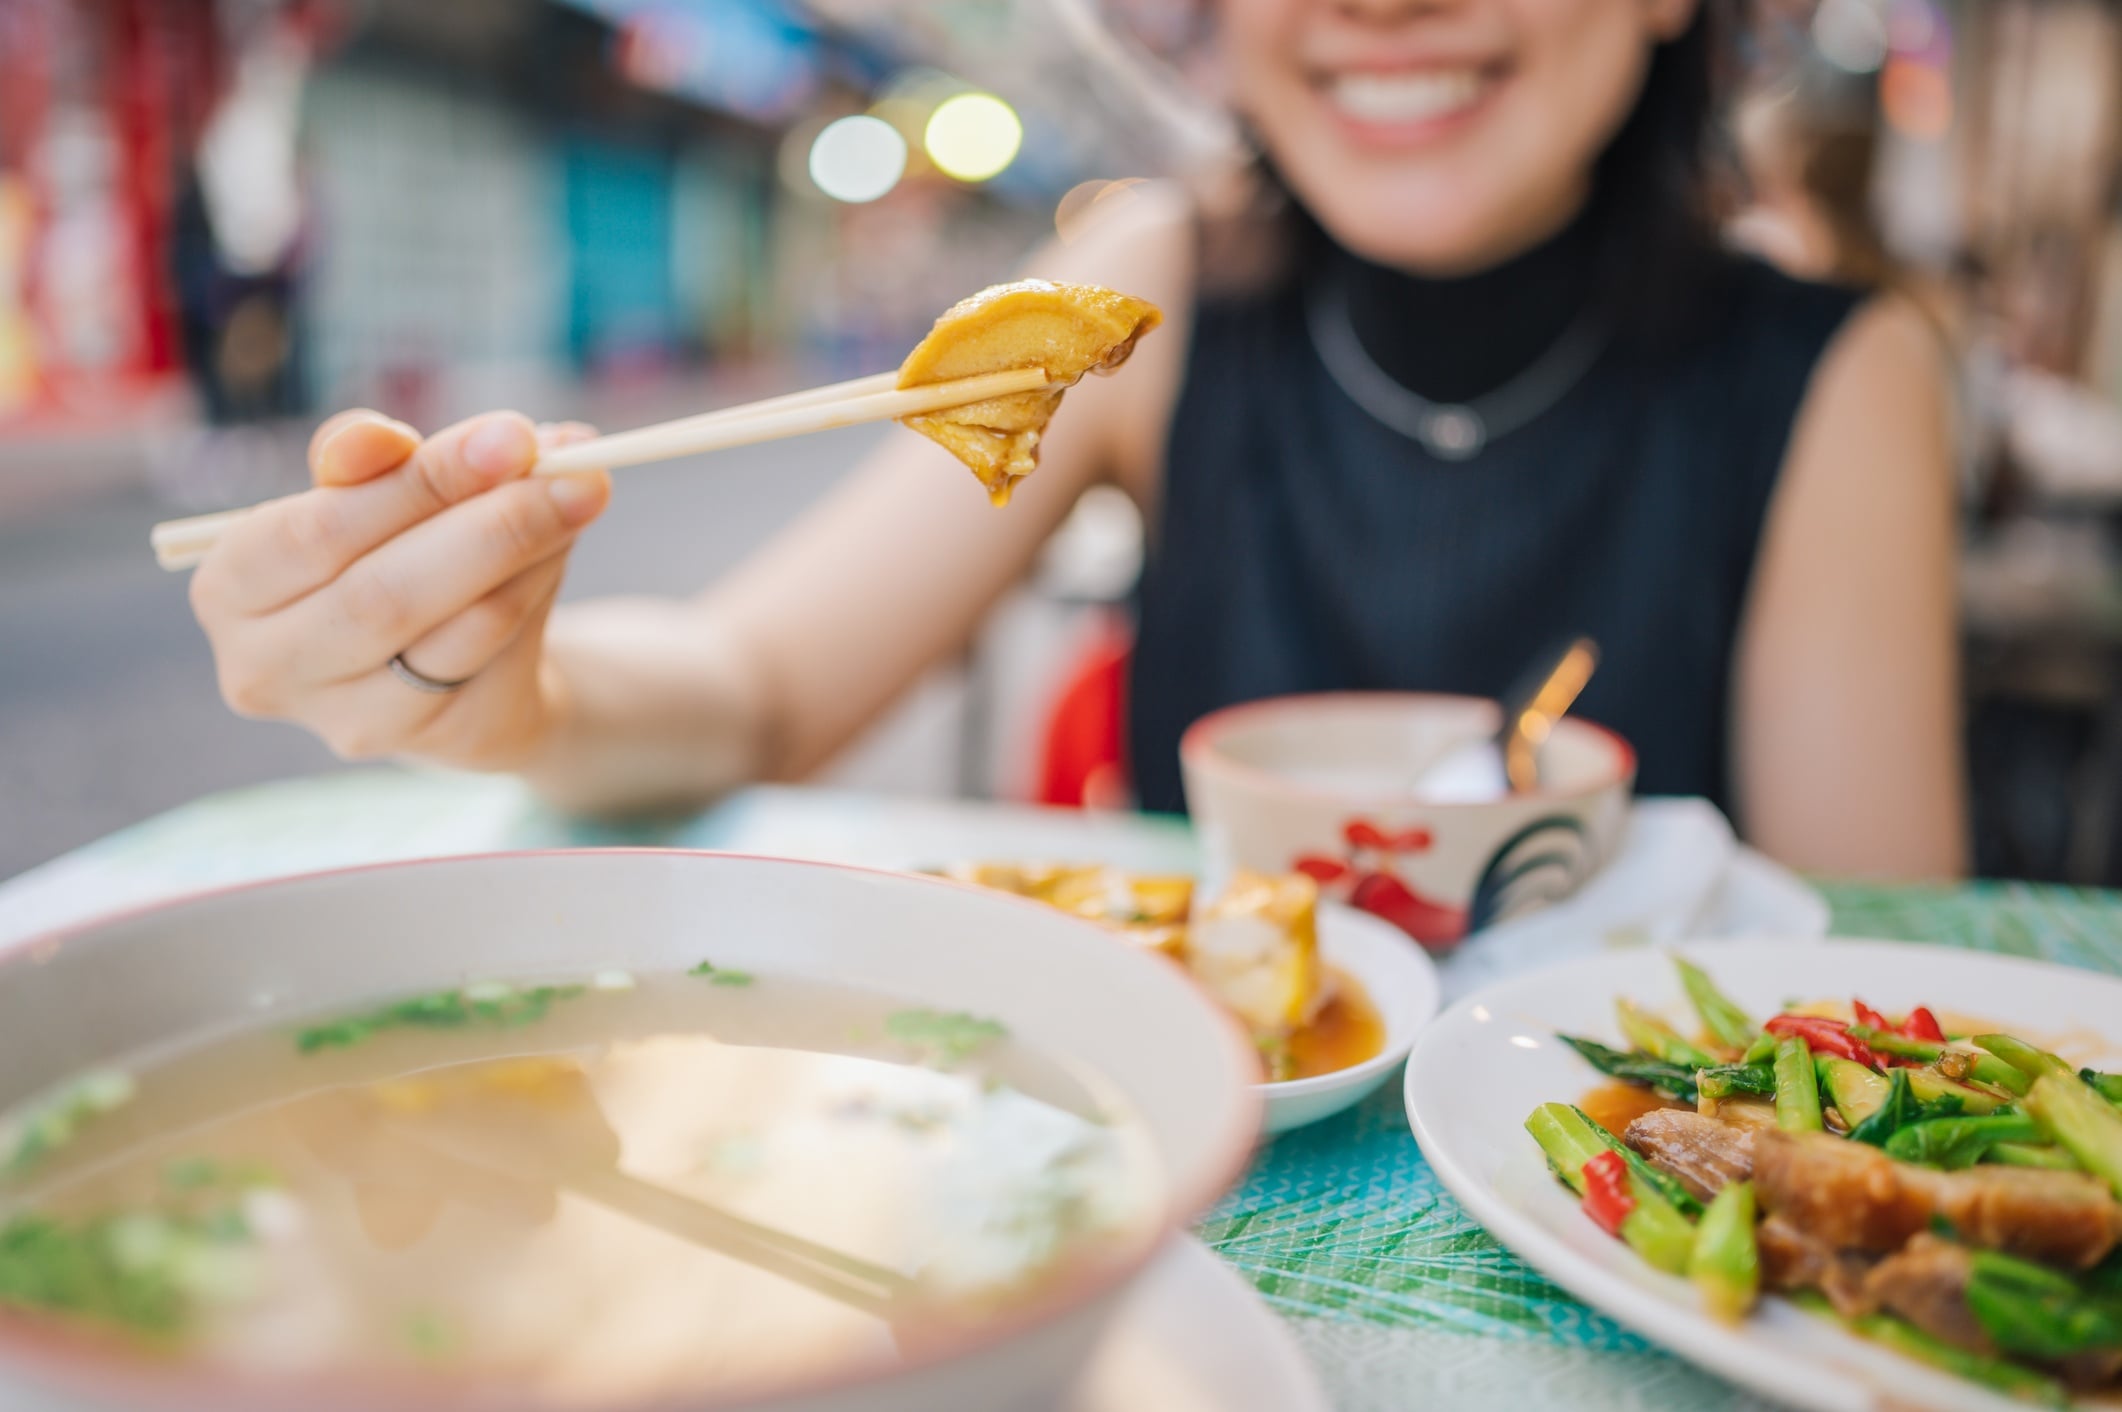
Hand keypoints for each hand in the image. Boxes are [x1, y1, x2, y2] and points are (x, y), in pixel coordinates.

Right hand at [189, 409, 610, 769]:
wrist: (454, 657)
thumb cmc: (397, 550)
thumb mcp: (375, 493)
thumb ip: (383, 459)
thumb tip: (453, 438)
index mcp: (230, 586)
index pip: (317, 530)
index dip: (416, 481)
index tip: (510, 435)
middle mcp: (269, 667)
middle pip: (385, 592)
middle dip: (489, 521)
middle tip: (571, 469)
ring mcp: (349, 720)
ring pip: (456, 626)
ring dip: (531, 550)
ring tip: (578, 494)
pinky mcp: (433, 740)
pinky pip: (496, 655)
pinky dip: (538, 587)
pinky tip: (561, 545)